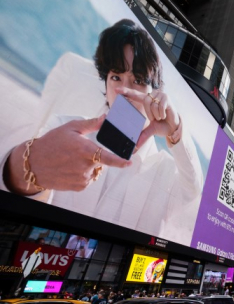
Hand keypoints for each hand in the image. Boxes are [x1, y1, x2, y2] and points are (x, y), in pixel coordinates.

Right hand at [4, 115, 131, 194]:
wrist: (33, 163)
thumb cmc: (52, 143)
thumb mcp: (70, 128)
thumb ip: (91, 124)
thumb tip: (106, 117)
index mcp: (85, 151)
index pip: (108, 158)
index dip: (120, 161)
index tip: (129, 162)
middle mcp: (85, 166)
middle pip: (101, 161)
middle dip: (95, 156)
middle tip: (78, 152)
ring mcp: (82, 178)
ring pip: (95, 171)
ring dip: (88, 166)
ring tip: (71, 161)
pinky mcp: (79, 186)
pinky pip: (88, 179)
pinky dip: (83, 174)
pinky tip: (69, 169)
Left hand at [115, 87, 179, 149]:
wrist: (174, 128)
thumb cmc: (162, 126)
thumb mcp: (150, 130)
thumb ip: (142, 135)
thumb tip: (135, 147)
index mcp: (146, 101)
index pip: (135, 95)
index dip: (126, 92)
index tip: (116, 90)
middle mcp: (153, 95)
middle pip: (145, 100)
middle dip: (149, 113)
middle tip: (155, 119)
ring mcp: (160, 95)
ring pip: (152, 104)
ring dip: (156, 114)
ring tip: (161, 117)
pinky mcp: (167, 98)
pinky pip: (160, 106)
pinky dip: (161, 113)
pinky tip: (165, 115)